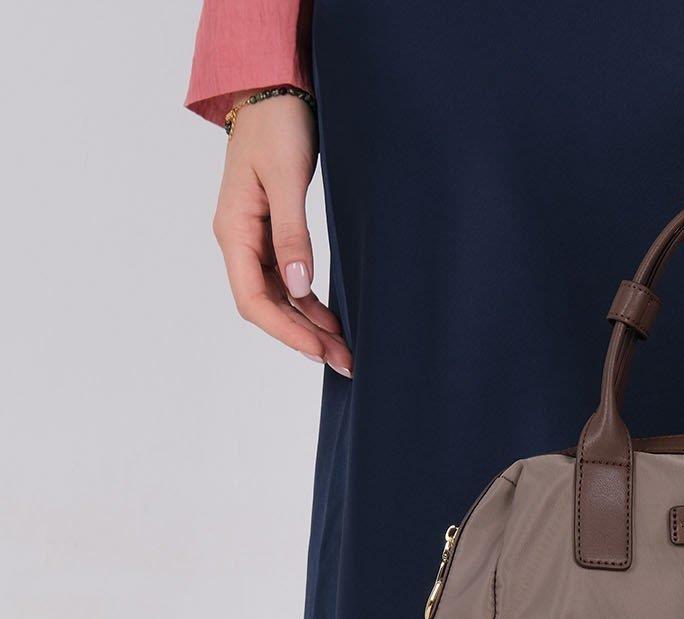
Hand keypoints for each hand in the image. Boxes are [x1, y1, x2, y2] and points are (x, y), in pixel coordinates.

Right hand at [212, 94, 351, 375]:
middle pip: (268, 306)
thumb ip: (292, 234)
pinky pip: (288, 280)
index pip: (254, 300)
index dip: (286, 331)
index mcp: (233, 230)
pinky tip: (331, 320)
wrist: (273, 86)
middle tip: (345, 361)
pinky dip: (309, 303)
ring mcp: (254, 238)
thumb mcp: (285, 178)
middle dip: (303, 337)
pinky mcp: (271, 232)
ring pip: (280, 297)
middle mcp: (239, 240)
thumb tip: (300, 287)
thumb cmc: (276, 124)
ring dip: (309, 325)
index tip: (319, 351)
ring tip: (343, 349)